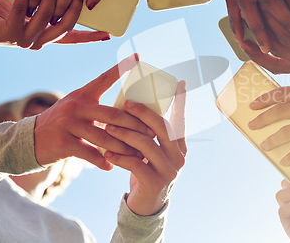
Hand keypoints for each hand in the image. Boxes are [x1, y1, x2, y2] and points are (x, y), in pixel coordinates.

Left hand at [0, 0, 109, 48]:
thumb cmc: (4, 13)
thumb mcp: (32, 8)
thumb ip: (49, 4)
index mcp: (46, 39)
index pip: (74, 38)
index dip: (91, 37)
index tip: (108, 34)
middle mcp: (38, 43)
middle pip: (66, 26)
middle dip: (73, 6)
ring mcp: (25, 40)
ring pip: (46, 17)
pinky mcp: (10, 33)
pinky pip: (22, 10)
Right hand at [34, 54, 152, 170]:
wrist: (30, 140)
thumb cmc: (64, 123)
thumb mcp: (78, 108)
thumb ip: (99, 108)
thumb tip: (130, 113)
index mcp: (83, 94)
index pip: (105, 77)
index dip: (122, 67)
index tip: (138, 56)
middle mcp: (76, 106)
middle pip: (114, 115)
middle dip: (135, 127)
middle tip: (151, 134)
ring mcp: (68, 124)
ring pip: (105, 137)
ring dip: (123, 149)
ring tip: (137, 155)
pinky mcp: (63, 142)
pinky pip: (90, 153)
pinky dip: (102, 161)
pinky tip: (111, 167)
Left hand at [104, 81, 186, 215]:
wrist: (146, 206)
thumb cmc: (146, 171)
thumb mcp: (152, 152)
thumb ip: (150, 135)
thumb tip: (133, 107)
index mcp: (179, 146)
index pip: (181, 120)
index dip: (180, 102)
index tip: (180, 83)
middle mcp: (179, 157)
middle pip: (162, 128)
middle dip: (143, 113)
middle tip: (126, 103)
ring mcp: (169, 170)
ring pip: (146, 144)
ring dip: (125, 134)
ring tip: (108, 127)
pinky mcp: (155, 183)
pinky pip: (135, 163)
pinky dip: (119, 157)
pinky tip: (108, 153)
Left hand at [249, 87, 289, 166]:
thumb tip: (289, 109)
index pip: (283, 92)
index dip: (266, 98)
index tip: (254, 104)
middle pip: (279, 111)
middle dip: (262, 118)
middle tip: (252, 124)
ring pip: (286, 132)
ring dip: (271, 140)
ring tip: (264, 146)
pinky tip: (283, 161)